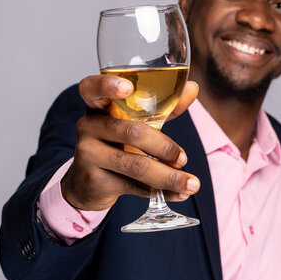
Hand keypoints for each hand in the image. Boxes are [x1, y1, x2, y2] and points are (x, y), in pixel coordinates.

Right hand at [61, 74, 199, 210]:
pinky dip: (161, 191)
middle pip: (132, 133)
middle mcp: (88, 127)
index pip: (92, 88)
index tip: (128, 87)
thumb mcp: (137, 122)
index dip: (108, 85)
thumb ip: (164, 106)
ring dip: (168, 176)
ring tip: (191, 184)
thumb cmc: (118, 143)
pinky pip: (134, 186)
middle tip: (183, 158)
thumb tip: (192, 87)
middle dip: (164, 147)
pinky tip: (178, 194)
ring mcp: (88, 155)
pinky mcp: (94, 181)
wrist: (89, 183)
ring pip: (136, 165)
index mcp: (97, 106)